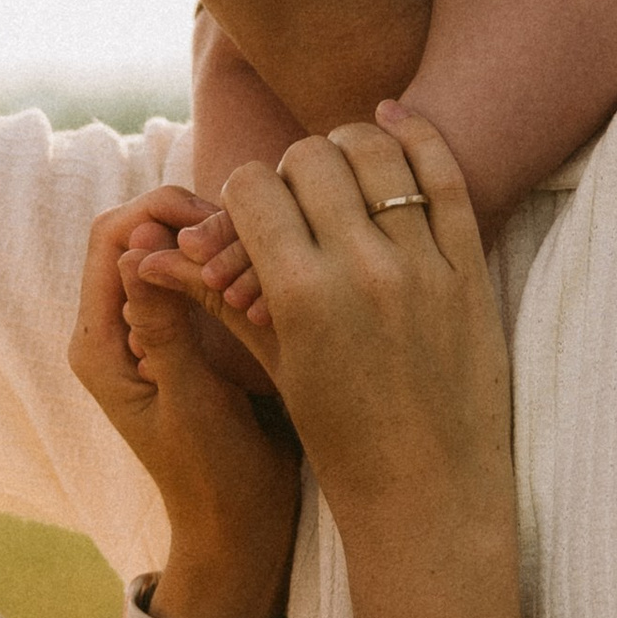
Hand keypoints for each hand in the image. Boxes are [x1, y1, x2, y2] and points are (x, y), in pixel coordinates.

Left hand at [69, 188, 299, 610]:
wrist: (237, 526)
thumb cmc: (215, 476)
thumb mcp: (193, 401)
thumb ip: (164, 327)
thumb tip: (138, 252)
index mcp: (98, 346)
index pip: (110, 242)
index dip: (158, 214)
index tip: (217, 222)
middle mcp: (112, 330)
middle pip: (134, 235)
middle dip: (184, 219)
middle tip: (245, 231)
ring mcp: (145, 330)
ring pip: (164, 250)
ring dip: (205, 238)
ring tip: (254, 250)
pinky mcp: (179, 336)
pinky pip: (188, 275)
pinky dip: (218, 261)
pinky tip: (257, 269)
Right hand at [137, 111, 512, 549]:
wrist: (428, 495)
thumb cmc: (338, 439)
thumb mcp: (274, 365)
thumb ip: (219, 295)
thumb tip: (145, 254)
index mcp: (300, 297)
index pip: (253, 187)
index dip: (242, 189)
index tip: (251, 206)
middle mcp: (362, 272)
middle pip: (311, 156)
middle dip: (292, 165)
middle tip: (298, 190)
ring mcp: (424, 266)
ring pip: (377, 150)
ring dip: (350, 145)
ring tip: (342, 164)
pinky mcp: (471, 270)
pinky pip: (446, 175)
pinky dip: (418, 138)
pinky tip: (396, 122)